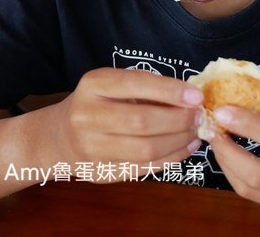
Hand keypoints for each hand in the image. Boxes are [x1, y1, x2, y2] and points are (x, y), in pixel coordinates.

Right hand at [52, 68, 202, 169]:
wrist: (60, 136)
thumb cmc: (97, 103)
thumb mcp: (113, 85)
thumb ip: (146, 88)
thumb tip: (191, 98)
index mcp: (93, 85)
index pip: (135, 85)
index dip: (169, 91)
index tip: (196, 95)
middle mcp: (87, 115)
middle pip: (141, 121)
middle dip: (178, 120)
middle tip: (199, 116)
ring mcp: (91, 148)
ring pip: (145, 149)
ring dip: (178, 141)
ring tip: (195, 132)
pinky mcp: (101, 173)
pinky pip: (143, 168)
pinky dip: (170, 158)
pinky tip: (184, 148)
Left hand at [208, 100, 259, 216]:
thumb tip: (247, 105)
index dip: (247, 125)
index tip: (222, 111)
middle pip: (259, 176)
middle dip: (227, 152)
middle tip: (211, 129)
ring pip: (252, 191)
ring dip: (227, 164)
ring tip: (217, 141)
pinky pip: (258, 196)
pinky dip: (239, 175)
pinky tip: (232, 156)